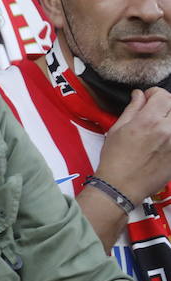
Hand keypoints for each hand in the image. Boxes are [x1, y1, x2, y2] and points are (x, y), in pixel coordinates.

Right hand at [93, 88, 170, 203]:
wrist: (122, 186)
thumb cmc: (115, 160)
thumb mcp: (117, 130)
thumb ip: (132, 110)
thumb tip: (139, 96)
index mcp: (148, 121)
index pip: (162, 95)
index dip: (153, 94)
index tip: (147, 99)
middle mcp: (167, 130)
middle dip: (164, 104)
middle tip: (154, 111)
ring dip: (169, 118)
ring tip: (160, 125)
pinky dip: (170, 132)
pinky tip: (163, 138)